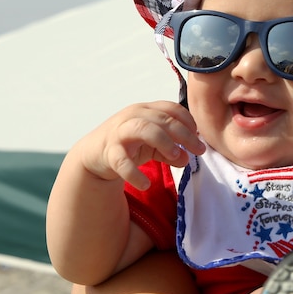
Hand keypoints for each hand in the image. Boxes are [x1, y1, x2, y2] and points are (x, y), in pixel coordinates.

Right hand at [77, 101, 205, 190]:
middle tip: (199, 150)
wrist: (93, 154)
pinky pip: (122, 161)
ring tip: (175, 156)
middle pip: (162, 119)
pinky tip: (145, 184)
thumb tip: (187, 159)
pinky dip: (134, 173)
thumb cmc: (128, 145)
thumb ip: (171, 152)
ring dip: (163, 141)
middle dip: (184, 134)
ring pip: (144, 129)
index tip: (199, 137)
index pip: (171, 108)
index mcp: (146, 110)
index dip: (188, 121)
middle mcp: (133, 116)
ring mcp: (120, 132)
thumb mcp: (153, 147)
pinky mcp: (109, 151)